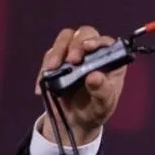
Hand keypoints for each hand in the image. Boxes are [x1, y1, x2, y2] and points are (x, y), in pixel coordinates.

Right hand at [33, 26, 126, 145]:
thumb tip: (94, 76)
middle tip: (71, 61)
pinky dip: (45, 67)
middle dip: (76, 45)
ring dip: (58, 51)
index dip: (97, 41)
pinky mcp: (58, 60)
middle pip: (85, 33)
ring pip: (65, 39)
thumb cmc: (95, 109)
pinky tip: (43, 82)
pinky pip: (50, 55)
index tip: (88, 47)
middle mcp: (93, 53)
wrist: (75, 121)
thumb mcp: (102, 105)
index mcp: (111, 61)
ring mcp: (74, 54)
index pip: (106, 42)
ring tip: (52, 69)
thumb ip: (101, 91)